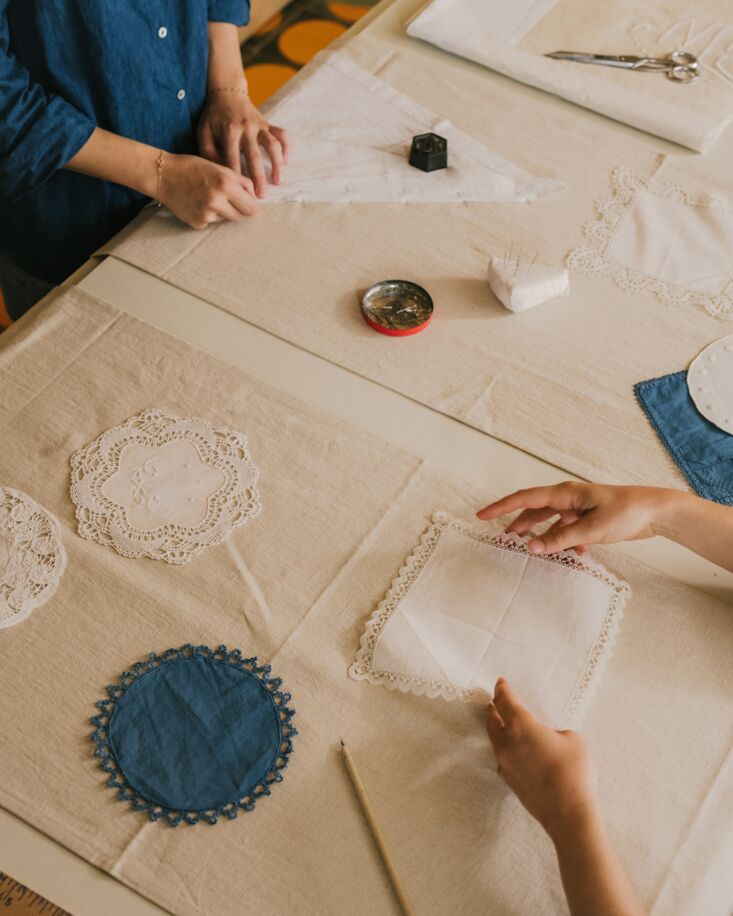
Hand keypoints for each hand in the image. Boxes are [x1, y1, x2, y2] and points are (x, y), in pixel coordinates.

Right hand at [159, 153, 257, 228]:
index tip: (249, 202)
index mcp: (225, 184)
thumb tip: (256, 198)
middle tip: (229, 200)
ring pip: (226, 219)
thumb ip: (241, 182)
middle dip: (240, 210)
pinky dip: (209, 215)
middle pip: (241, 217)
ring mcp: (206, 215)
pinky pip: (212, 222)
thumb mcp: (220, 168)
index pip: (252, 208)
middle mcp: (216, 201)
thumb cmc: (193, 168)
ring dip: (223, 212)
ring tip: (209, 197)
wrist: (163, 175)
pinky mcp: (198, 223)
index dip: (252, 205)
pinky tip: (198, 203)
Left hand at [198, 90, 289, 198]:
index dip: (237, 178)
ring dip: (277, 164)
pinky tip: (287, 162)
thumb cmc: (213, 117)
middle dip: (259, 177)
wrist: (226, 93)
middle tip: (261, 196)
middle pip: (254, 156)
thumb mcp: (203, 132)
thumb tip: (220, 172)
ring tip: (278, 181)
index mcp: (229, 132)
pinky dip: (287, 147)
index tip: (240, 194)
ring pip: (272, 145)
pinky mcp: (268, 123)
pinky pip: (282, 134)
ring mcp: (259, 125)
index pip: (233, 159)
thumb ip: (208, 152)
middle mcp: (246, 128)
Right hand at [477, 482, 673, 554]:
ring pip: (551, 522)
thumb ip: (560, 539)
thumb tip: (531, 547)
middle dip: (517, 522)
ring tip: (527, 547)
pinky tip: (572, 555)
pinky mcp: (590, 520)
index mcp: (565, 493)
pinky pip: (569, 531)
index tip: (481, 515)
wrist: (658, 511)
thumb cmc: (627, 512)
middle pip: (534, 510)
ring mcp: (579, 509)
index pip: (524, 499)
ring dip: (541, 535)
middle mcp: (569, 498)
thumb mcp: (591, 529)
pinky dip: (566, 542)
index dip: (501, 507)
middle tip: (500, 536)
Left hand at [486, 678, 597, 838]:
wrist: (568, 812)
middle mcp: (507, 743)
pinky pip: (503, 758)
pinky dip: (505, 749)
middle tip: (495, 702)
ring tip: (502, 723)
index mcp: (520, 726)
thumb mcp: (573, 739)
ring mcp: (505, 764)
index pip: (505, 702)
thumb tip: (547, 739)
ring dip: (497, 729)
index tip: (500, 683)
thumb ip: (555, 732)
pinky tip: (516, 751)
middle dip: (493, 709)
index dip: (502, 690)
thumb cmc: (573, 770)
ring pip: (495, 740)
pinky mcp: (509, 781)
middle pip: (492, 721)